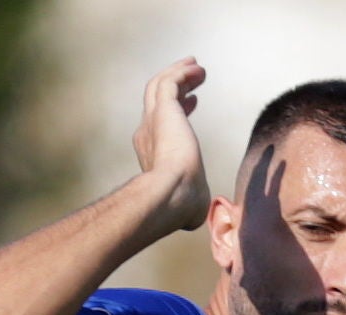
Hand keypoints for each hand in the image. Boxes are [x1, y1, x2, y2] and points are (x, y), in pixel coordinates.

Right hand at [131, 58, 209, 236]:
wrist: (171, 195)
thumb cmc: (181, 206)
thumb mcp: (188, 206)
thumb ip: (191, 205)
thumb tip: (196, 217)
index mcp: (152, 154)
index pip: (162, 125)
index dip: (179, 111)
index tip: (193, 102)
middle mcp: (147, 133)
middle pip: (157, 100)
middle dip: (176, 86)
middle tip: (193, 76)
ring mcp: (153, 120)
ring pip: (160, 85)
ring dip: (178, 73)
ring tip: (197, 66)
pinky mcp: (164, 109)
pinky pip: (170, 81)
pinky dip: (182, 72)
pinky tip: (198, 68)